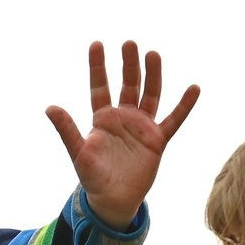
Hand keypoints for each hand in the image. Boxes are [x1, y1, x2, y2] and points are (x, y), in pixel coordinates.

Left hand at [46, 41, 198, 229]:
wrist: (113, 201)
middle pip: (128, 84)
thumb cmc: (93, 177)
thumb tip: (50, 107)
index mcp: (103, 118)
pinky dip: (184, 105)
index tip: (96, 44)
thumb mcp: (78, 152)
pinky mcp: (158, 140)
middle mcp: (123, 117)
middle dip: (128, 64)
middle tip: (128, 43)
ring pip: (150, 94)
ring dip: (152, 75)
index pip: (100, 86)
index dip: (98, 66)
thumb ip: (67, 129)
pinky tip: (194, 88)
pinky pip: (174, 119)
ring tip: (152, 54)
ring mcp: (142, 127)